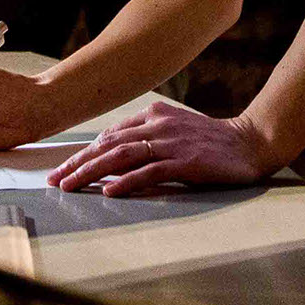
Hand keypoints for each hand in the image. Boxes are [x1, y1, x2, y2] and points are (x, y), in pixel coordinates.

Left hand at [46, 103, 279, 197]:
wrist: (250, 142)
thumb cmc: (210, 141)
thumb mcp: (175, 130)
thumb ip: (147, 137)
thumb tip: (114, 159)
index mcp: (154, 114)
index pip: (110, 134)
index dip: (84, 152)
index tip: (63, 168)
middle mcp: (158, 124)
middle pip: (109, 144)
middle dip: (78, 162)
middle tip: (55, 180)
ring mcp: (171, 142)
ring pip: (122, 156)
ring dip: (92, 172)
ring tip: (70, 186)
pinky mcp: (186, 162)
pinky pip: (149, 172)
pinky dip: (127, 181)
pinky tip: (109, 191)